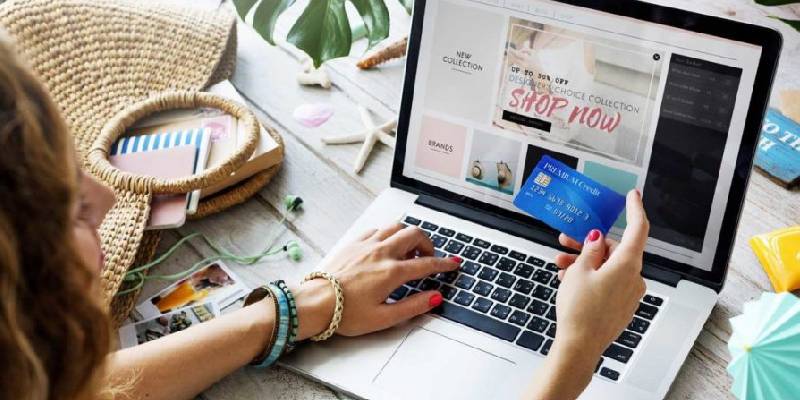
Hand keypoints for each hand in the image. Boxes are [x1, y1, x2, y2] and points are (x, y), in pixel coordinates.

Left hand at [293, 223, 459, 339]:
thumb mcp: (384, 318)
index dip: (444, 264)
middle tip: (429, 257)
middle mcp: (381, 252)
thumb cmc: (345, 313)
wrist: (314, 302)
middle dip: (428, 244)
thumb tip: (435, 298)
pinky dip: (388, 234)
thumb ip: (413, 306)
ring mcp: (366, 244)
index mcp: (391, 272)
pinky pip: (377, 229)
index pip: (426, 264)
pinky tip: (386, 246)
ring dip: (408, 235)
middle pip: (414, 235)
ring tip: (408, 251)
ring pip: (396, 226)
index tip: (453, 264)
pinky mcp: (353, 243)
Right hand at [553, 189, 647, 355]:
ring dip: (586, 262)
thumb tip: (597, 239)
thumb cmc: (580, 310)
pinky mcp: (621, 307)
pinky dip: (591, 278)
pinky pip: (608, 283)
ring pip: (609, 268)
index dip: (635, 209)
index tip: (632, 196)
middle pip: (615, 250)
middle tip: (567, 240)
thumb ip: (590, 250)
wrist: (579, 346)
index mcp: (627, 264)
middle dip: (590, 244)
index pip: (638, 229)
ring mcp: (629, 294)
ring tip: (560, 265)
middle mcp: (634, 278)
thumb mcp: (580, 271)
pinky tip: (569, 281)